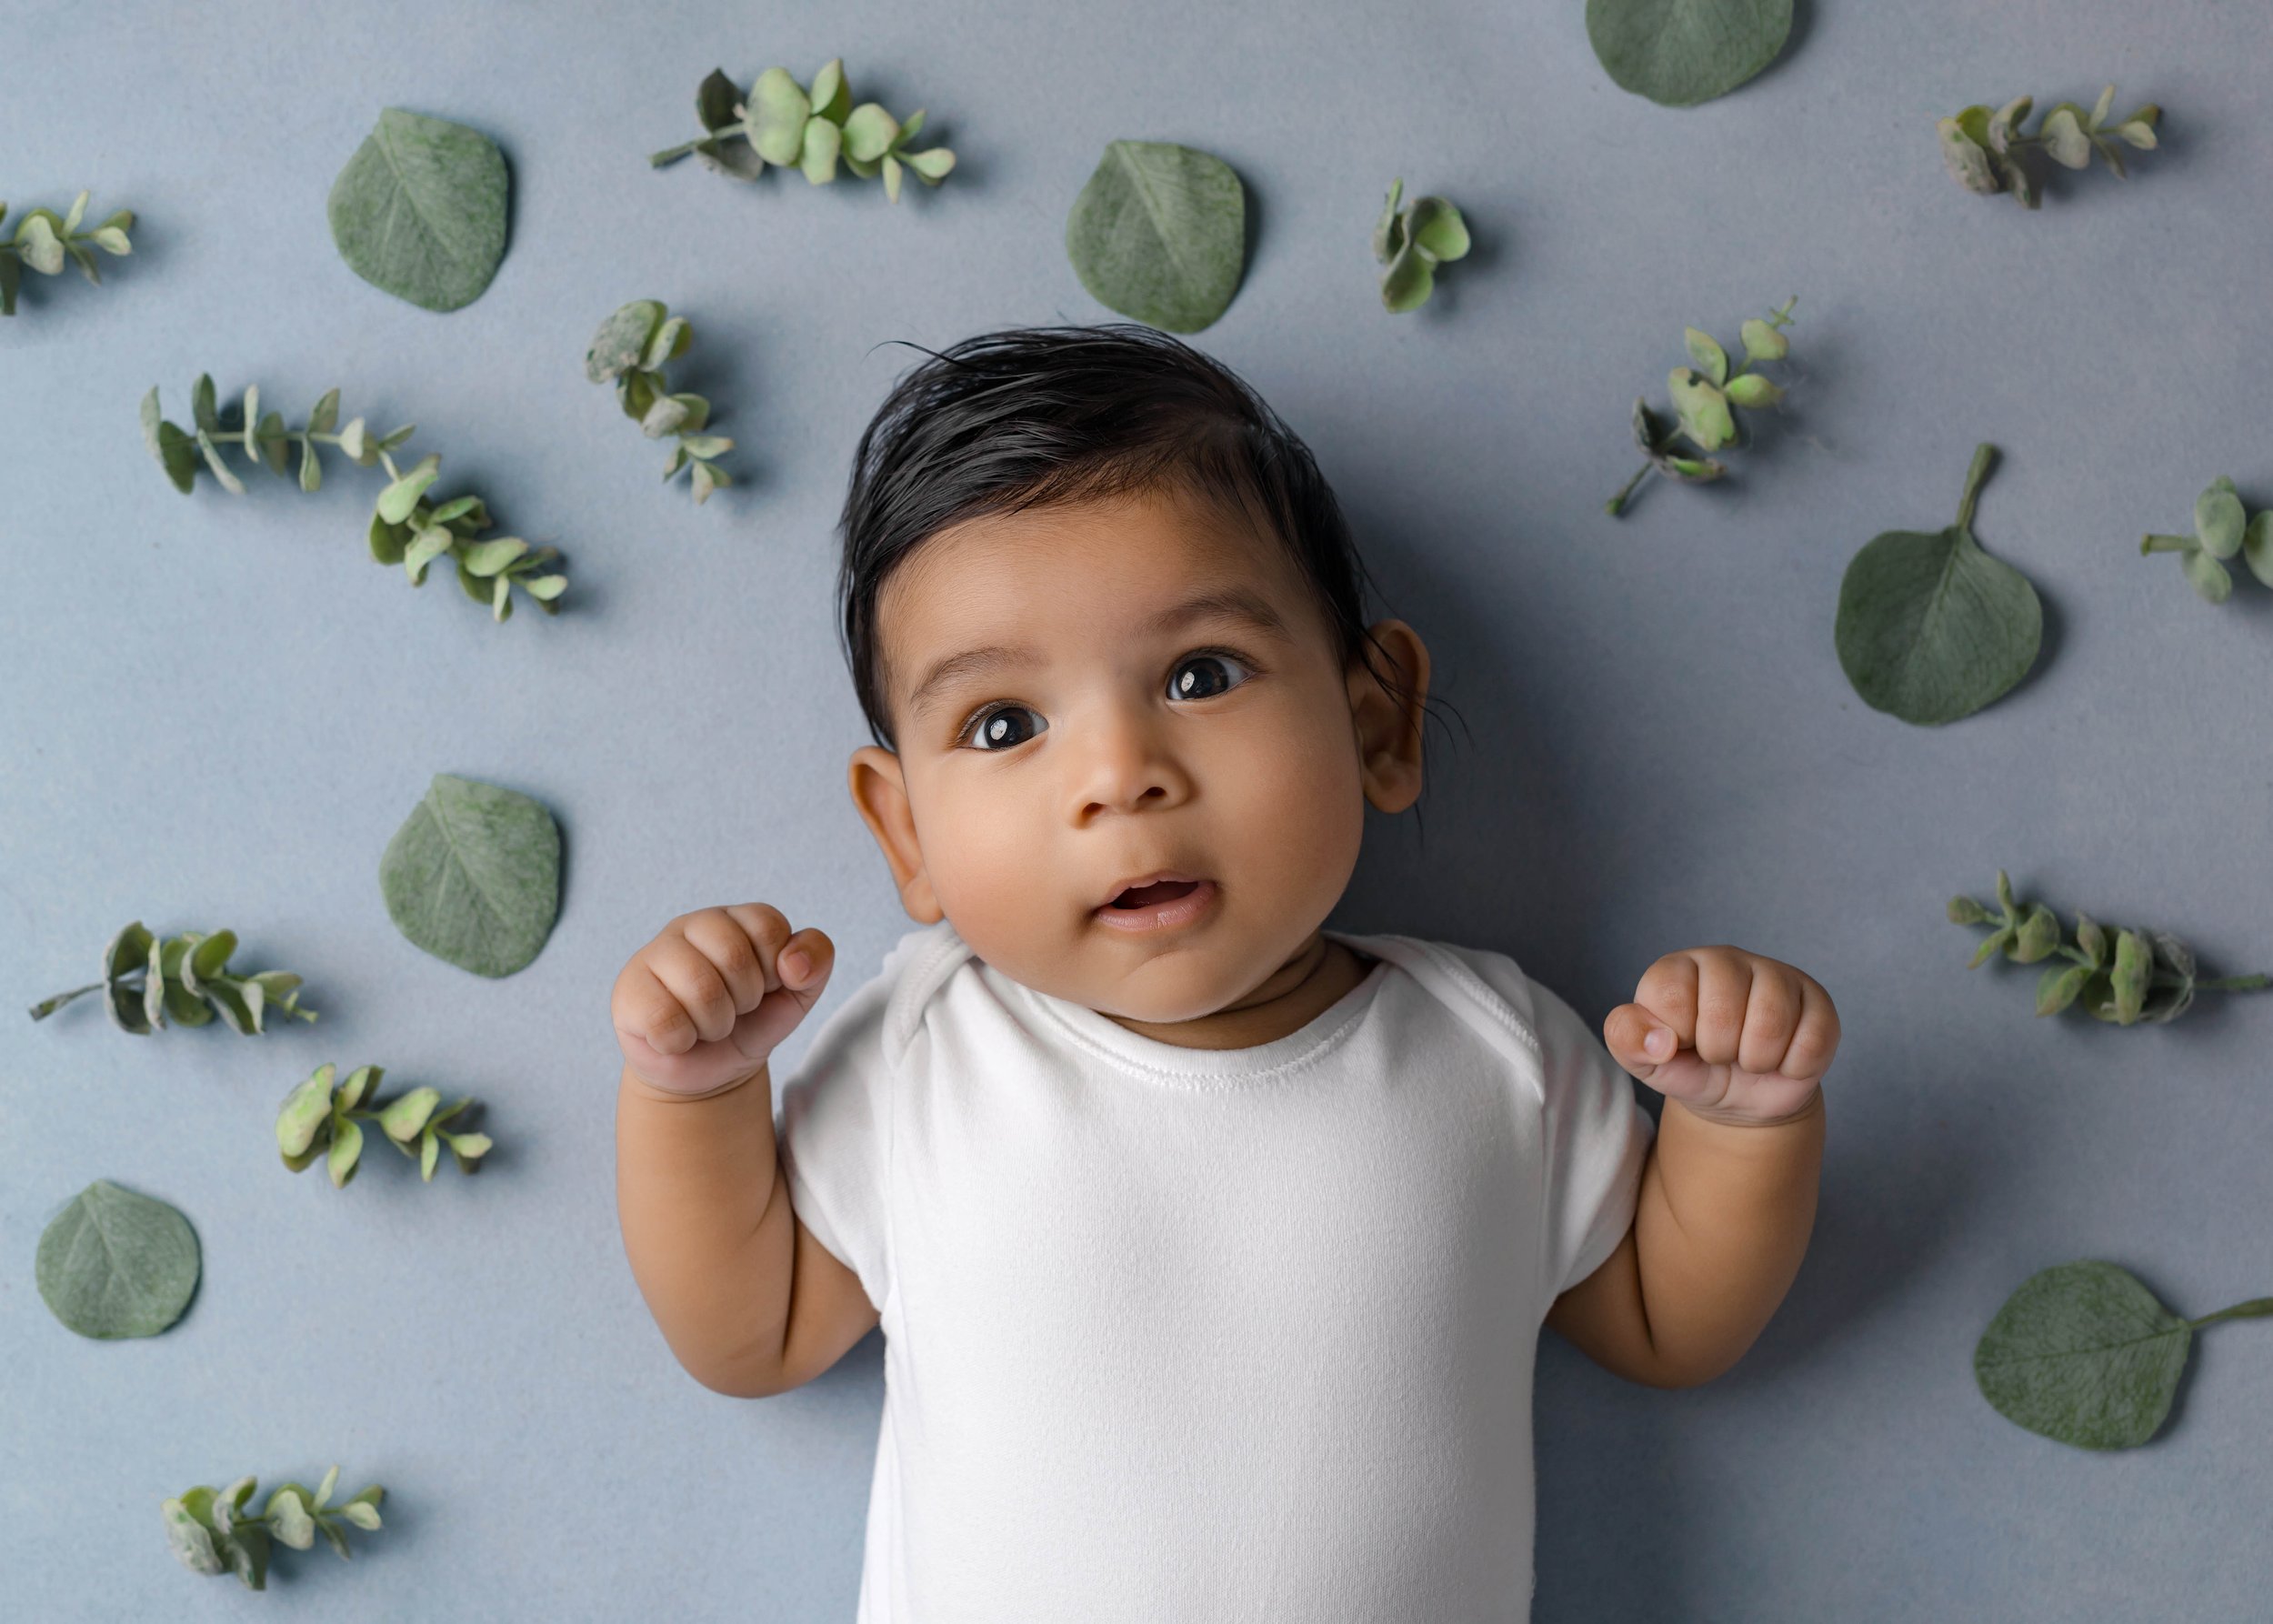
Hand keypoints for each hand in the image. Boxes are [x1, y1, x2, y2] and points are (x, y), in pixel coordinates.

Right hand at [612, 905, 835, 1096]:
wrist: (711, 1072)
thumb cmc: (752, 1023)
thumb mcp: (797, 994)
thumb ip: (816, 962)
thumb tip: (793, 963)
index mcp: (736, 918)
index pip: (768, 927)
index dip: (775, 970)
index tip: (765, 988)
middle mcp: (693, 925)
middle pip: (733, 955)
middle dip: (745, 999)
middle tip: (735, 1010)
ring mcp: (654, 954)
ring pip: (700, 987)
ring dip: (716, 1023)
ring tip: (708, 1025)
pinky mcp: (628, 991)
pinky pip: (664, 1018)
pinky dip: (682, 1040)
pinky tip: (678, 1037)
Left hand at [1602, 947, 1836, 1126]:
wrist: (1738, 1097)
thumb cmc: (1687, 1066)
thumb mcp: (1644, 1060)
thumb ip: (1627, 1039)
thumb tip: (1661, 1040)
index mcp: (1679, 966)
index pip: (1672, 994)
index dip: (1676, 1035)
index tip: (1681, 1041)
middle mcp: (1728, 959)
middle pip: (1724, 1010)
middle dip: (1718, 1051)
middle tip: (1719, 1053)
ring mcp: (1777, 976)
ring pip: (1770, 1022)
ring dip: (1755, 1059)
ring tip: (1747, 1056)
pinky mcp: (1818, 1003)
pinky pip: (1812, 1041)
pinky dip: (1792, 1067)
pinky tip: (1782, 1060)